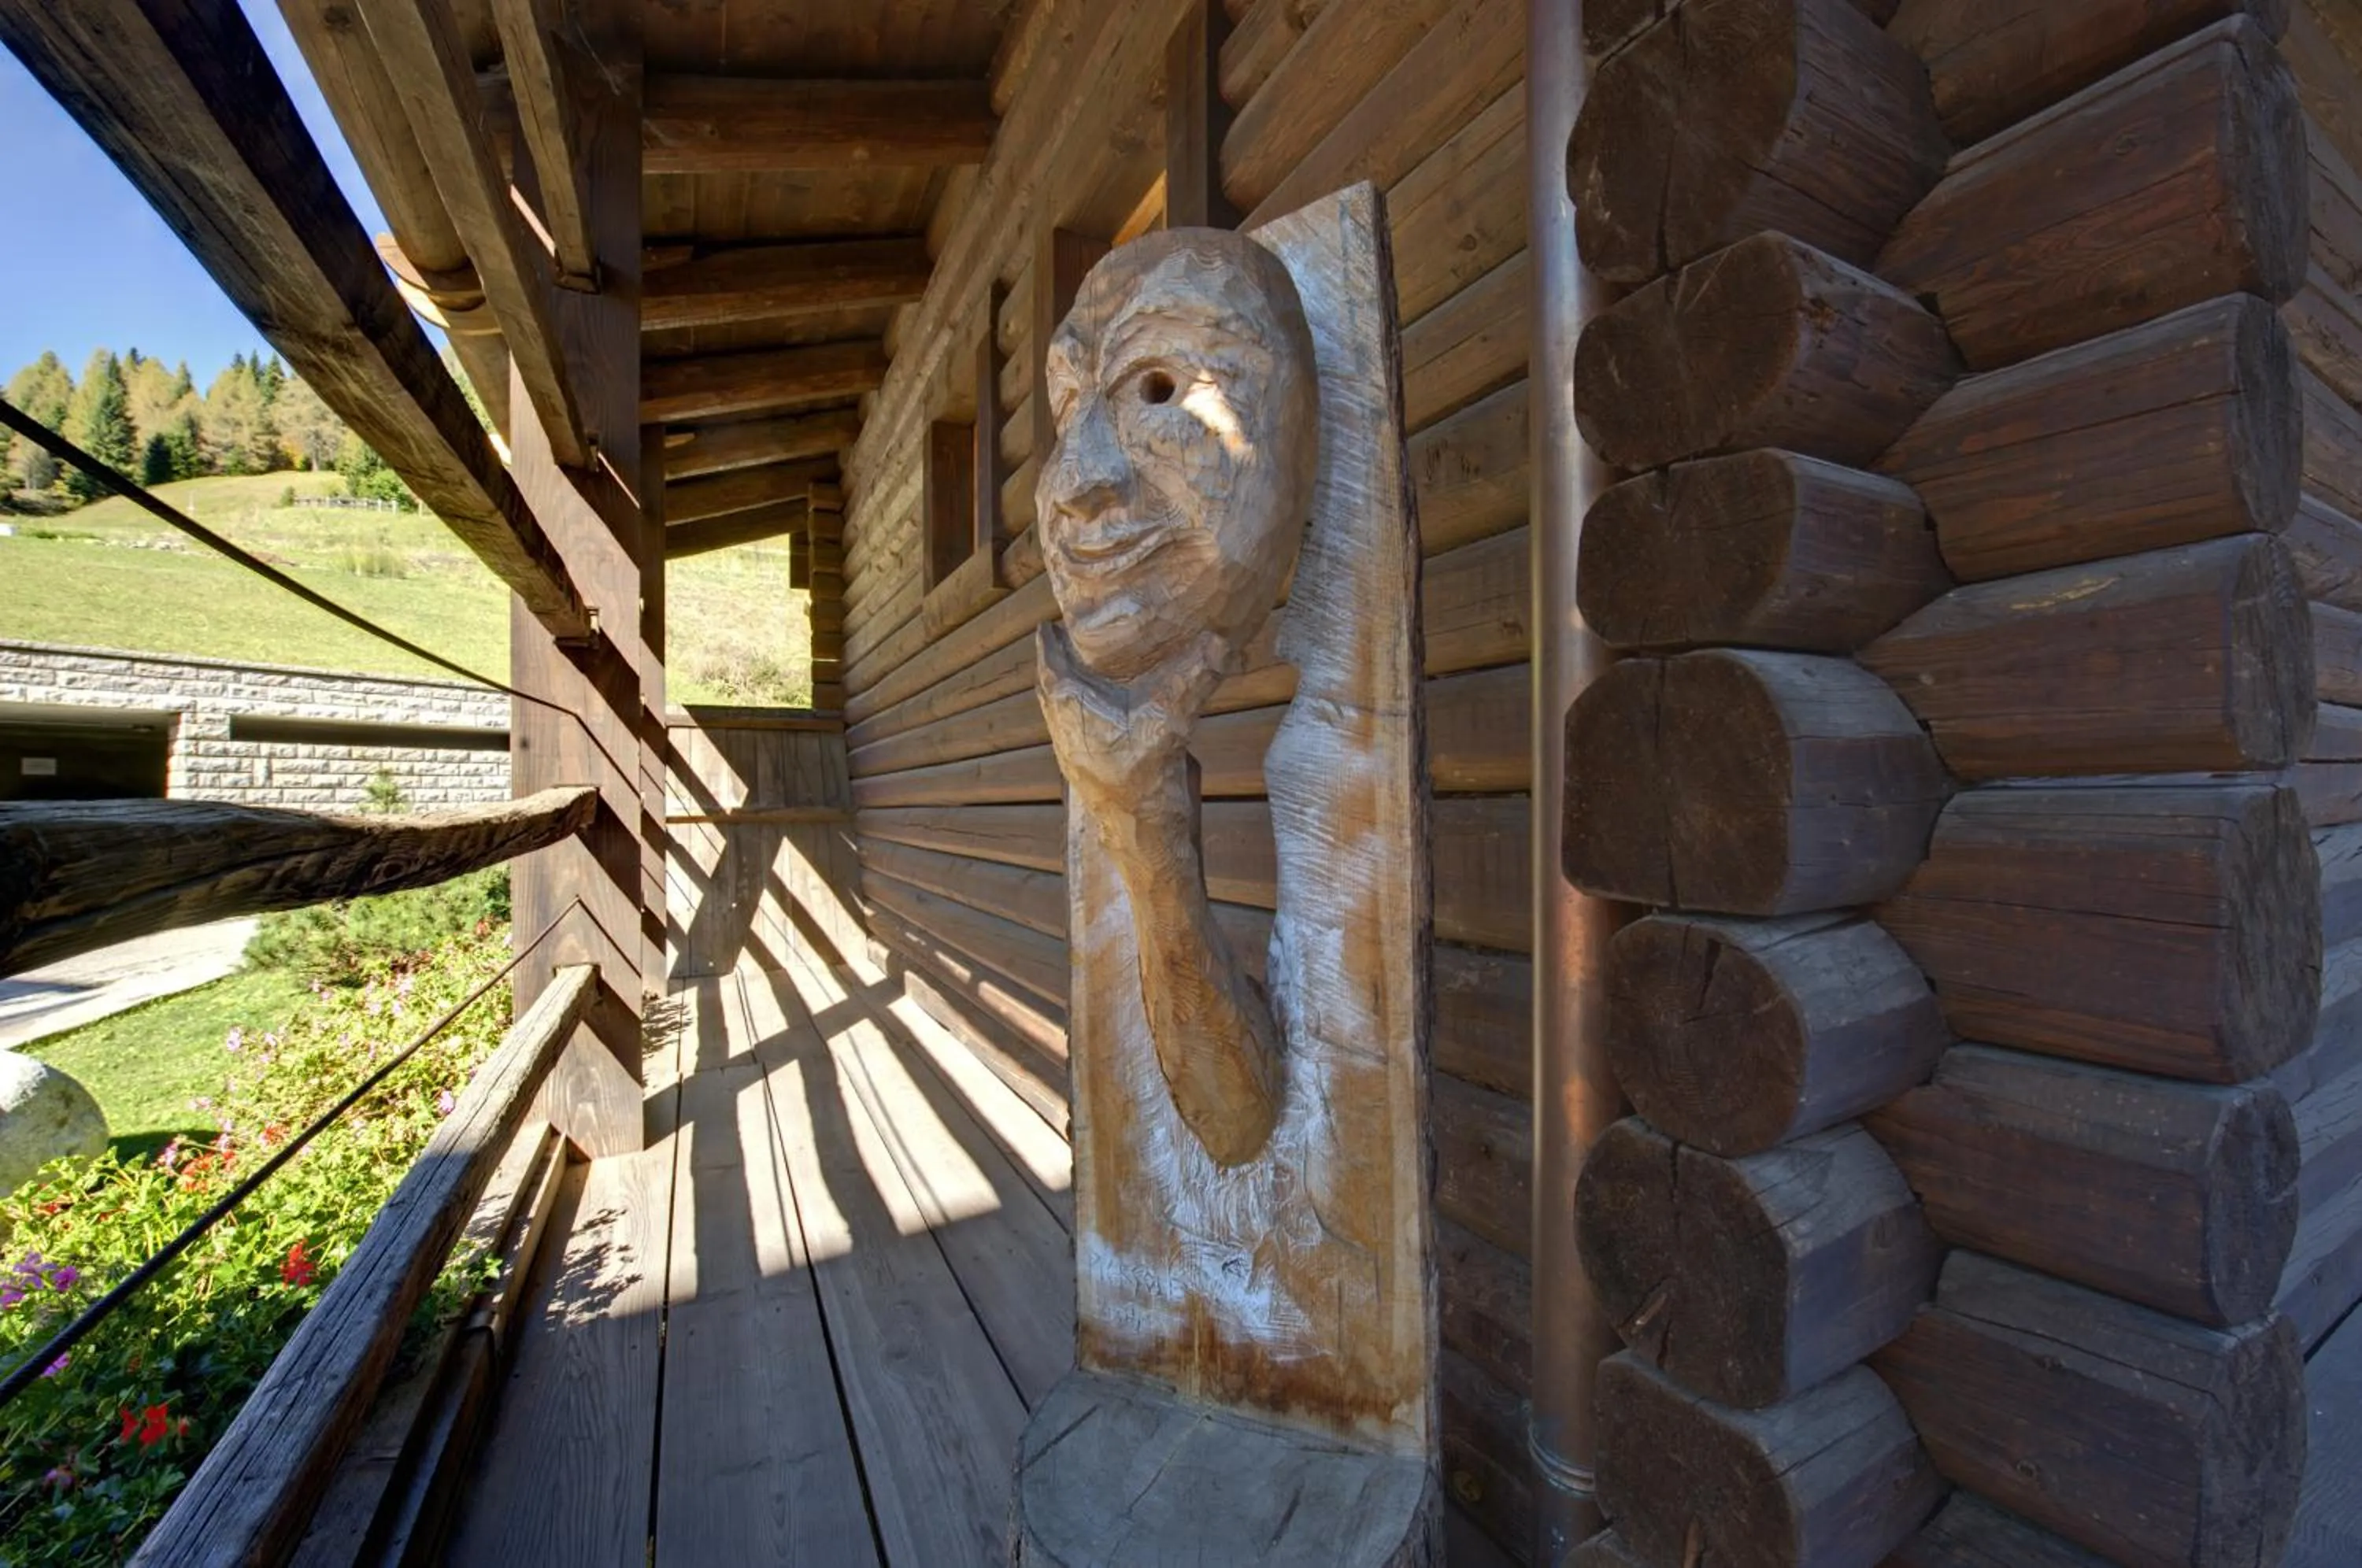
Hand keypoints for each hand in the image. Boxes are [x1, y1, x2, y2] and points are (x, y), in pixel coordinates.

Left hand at [1036, 622, 1226, 824]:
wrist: (1142, 838)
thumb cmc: (1146, 781)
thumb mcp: (1171, 722)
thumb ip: (1192, 680)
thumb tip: (1219, 642)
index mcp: (1069, 710)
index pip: (1050, 666)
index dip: (1049, 643)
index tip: (1046, 624)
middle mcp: (1063, 729)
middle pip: (1050, 688)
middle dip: (1056, 663)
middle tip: (1064, 640)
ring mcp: (1072, 752)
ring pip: (1059, 711)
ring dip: (1067, 688)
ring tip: (1082, 669)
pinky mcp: (1085, 769)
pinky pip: (1073, 729)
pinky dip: (1081, 711)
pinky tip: (1105, 710)